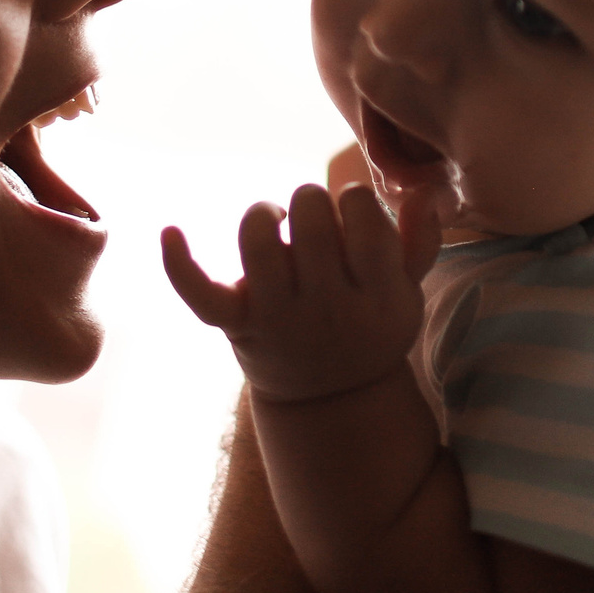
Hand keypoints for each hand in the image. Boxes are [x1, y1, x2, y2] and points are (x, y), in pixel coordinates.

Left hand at [164, 183, 442, 403]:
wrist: (330, 402)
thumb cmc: (371, 327)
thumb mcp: (407, 293)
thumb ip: (421, 240)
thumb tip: (423, 190)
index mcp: (377, 295)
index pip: (363, 216)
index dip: (354, 201)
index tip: (354, 219)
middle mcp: (327, 307)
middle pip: (310, 215)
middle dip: (311, 201)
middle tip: (316, 225)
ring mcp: (278, 318)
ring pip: (258, 238)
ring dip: (264, 215)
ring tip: (276, 224)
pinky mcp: (237, 324)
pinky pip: (198, 292)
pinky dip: (179, 263)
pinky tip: (170, 231)